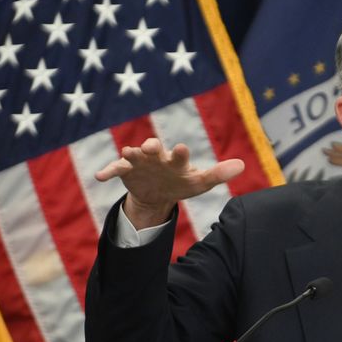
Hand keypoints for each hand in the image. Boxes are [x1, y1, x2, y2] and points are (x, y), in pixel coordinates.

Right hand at [95, 138, 244, 228]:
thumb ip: (218, 174)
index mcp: (175, 160)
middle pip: (153, 148)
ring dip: (130, 154)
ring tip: (127, 154)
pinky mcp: (125, 171)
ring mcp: (139, 163)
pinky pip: (114, 169)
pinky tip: (99, 176)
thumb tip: (242, 165)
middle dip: (151, 147)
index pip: (178, 155)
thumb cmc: (181, 183)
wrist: (158, 195)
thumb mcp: (199, 183)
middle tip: (150, 147)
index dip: (179, 153)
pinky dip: (107, 171)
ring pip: (132, 155)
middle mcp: (156, 157)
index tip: (181, 150)